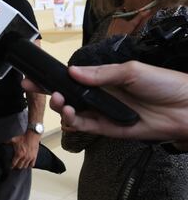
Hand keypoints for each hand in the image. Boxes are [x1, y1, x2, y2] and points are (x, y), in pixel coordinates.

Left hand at [9, 130, 38, 168]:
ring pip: (25, 166)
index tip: (10, 167)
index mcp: (18, 154)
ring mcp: (30, 158)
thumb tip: (2, 143)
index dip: (11, 166)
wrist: (32, 136)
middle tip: (15, 166)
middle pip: (20, 166)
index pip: (14, 163)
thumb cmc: (23, 138)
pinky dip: (30, 165)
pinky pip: (32, 164)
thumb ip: (7, 142)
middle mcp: (24, 157)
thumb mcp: (13, 139)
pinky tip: (28, 164)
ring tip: (21, 165)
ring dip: (23, 166)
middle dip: (17, 167)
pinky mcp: (34, 157)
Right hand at [23, 62, 187, 143]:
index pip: (72, 77)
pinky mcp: (109, 129)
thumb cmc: (165, 84)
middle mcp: (101, 96)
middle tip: (34, 86)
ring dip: (62, 107)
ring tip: (61, 101)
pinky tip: (71, 113)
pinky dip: (75, 121)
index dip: (53, 76)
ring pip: (73, 112)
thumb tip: (73, 72)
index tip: (34, 74)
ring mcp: (104, 113)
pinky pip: (86, 126)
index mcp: (104, 78)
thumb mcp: (132, 70)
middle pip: (67, 95)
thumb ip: (101, 73)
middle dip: (48, 91)